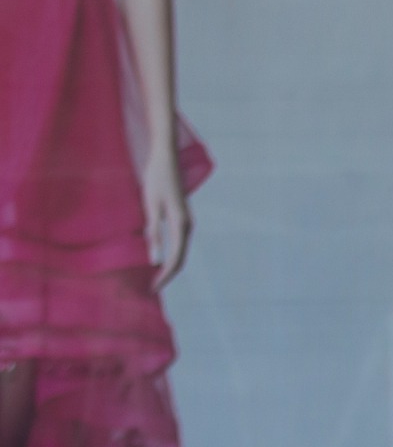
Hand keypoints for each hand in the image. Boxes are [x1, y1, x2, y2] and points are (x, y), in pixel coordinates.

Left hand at [141, 146, 190, 290]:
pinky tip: (159, 257)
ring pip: (180, 250)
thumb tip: (153, 259)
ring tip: (153, 276)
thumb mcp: (150, 206)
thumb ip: (153, 233)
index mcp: (180, 224)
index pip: (176, 258)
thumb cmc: (155, 179)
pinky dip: (170, 253)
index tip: (152, 289)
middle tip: (151, 288)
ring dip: (169, 264)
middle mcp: (187, 225)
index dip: (165, 276)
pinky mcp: (181, 217)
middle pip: (181, 257)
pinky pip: (178, 242)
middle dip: (167, 274)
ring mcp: (186, 221)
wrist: (166, 157)